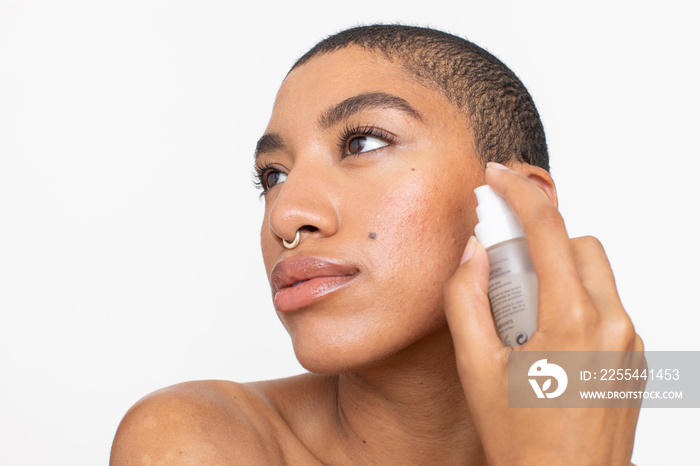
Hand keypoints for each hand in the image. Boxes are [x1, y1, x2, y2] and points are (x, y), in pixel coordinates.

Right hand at [443, 163, 642, 464]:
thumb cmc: (523, 441)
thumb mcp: (476, 368)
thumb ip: (467, 299)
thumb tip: (472, 252)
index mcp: (572, 320)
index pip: (549, 229)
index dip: (519, 193)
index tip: (497, 177)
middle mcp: (613, 324)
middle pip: (579, 244)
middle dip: (542, 241)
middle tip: (504, 269)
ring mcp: (629, 342)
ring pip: (596, 275)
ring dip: (559, 273)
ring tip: (525, 318)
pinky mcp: (634, 357)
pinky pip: (607, 306)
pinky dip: (576, 302)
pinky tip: (547, 342)